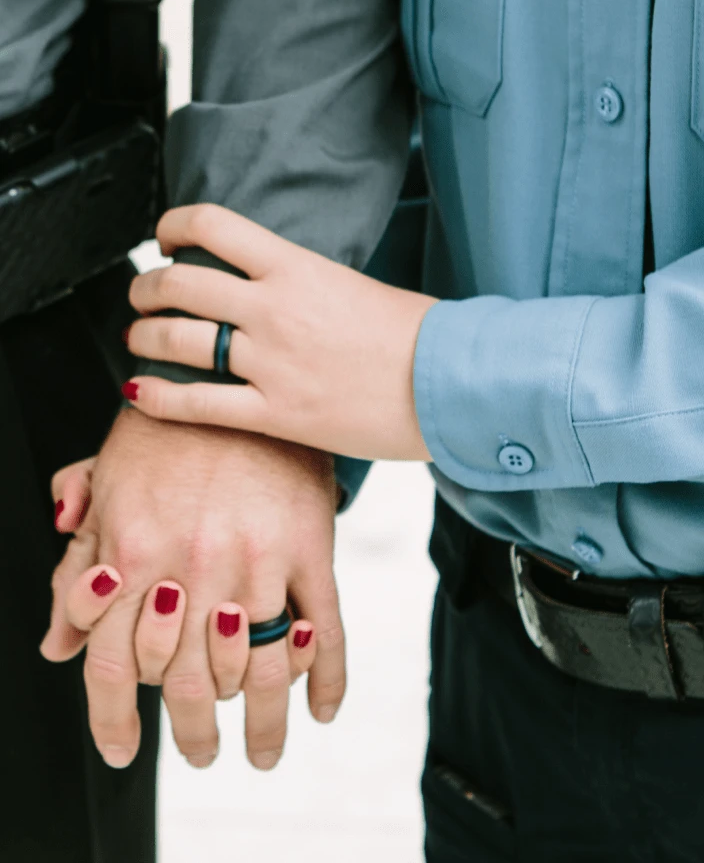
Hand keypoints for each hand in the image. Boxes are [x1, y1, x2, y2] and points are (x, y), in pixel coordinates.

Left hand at [40, 409, 343, 770]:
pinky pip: (328, 631)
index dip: (112, 720)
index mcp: (133, 554)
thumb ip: (79, 571)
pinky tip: (323, 711)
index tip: (121, 752)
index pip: (113, 665)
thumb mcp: (104, 491)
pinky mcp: (312, 547)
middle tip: (203, 756)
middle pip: (188, 682)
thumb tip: (59, 646)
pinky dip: (328, 680)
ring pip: (261, 671)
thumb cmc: (161, 434)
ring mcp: (259, 561)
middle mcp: (194, 568)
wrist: (228, 374)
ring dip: (263, 727)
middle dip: (192, 734)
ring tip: (262, 752)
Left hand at [123, 203, 436, 460]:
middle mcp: (274, 309)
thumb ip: (302, 282)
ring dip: (144, 336)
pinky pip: (197, 404)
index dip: (173, 225)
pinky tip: (139, 392)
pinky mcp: (276, 413)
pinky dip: (158, 397)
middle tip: (141, 295)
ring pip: (175, 341)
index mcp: (297, 268)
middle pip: (178, 284)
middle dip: (145, 287)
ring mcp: (271, 363)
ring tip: (140, 338)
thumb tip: (268, 285)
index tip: (166, 238)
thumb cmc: (416, 336)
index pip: (212, 226)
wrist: (446, 385)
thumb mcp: (354, 286)